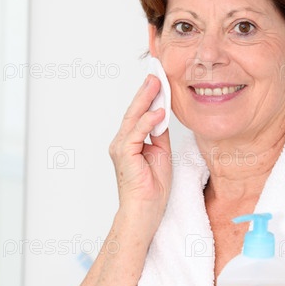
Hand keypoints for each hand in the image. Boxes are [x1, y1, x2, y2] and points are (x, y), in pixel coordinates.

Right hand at [109, 74, 171, 216]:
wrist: (144, 213)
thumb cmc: (152, 190)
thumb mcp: (161, 155)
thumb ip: (159, 135)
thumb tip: (163, 116)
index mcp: (130, 142)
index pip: (140, 114)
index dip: (149, 96)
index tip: (160, 80)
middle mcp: (122, 142)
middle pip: (135, 111)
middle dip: (146, 90)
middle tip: (157, 72)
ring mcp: (121, 148)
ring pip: (134, 118)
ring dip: (146, 99)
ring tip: (157, 83)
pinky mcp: (124, 155)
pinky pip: (136, 133)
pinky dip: (148, 121)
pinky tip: (159, 111)